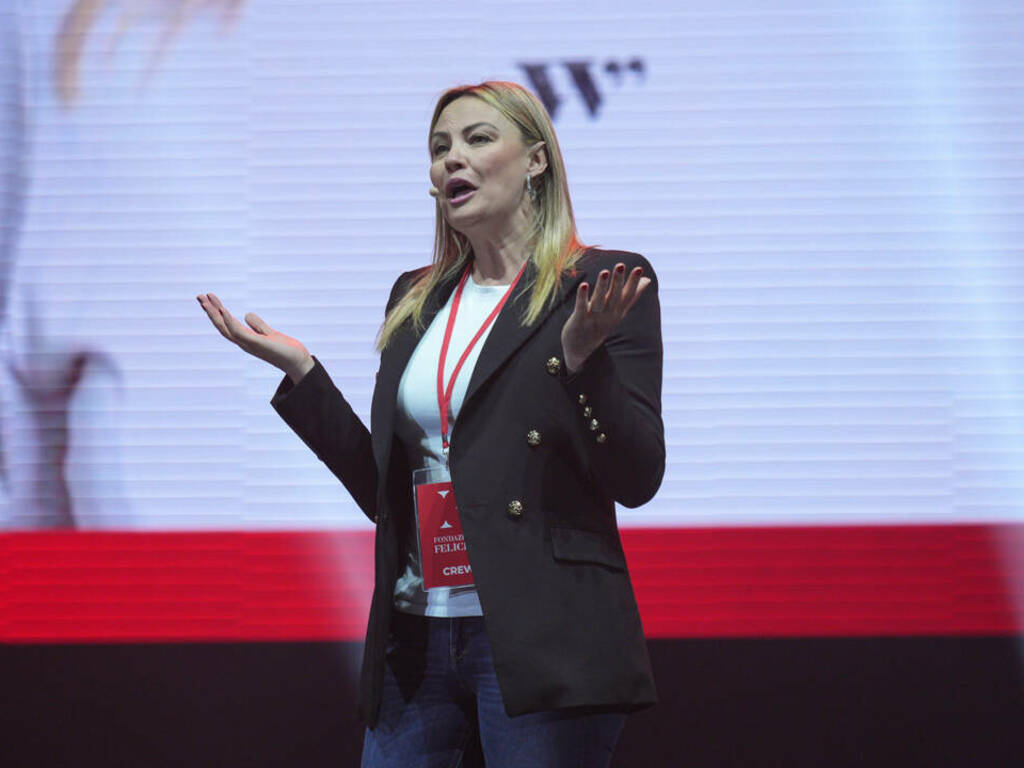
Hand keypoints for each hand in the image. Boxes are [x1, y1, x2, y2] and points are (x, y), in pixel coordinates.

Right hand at [196, 293, 313, 382]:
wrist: (299, 362)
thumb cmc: (286, 350)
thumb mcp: (269, 333)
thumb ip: (258, 325)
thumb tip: (246, 314)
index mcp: (246, 339)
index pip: (226, 324)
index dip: (216, 312)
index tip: (208, 298)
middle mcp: (244, 343)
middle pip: (221, 326)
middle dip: (210, 311)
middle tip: (199, 296)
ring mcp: (249, 344)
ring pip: (226, 328)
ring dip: (215, 313)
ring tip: (206, 299)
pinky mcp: (257, 344)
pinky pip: (239, 332)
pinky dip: (230, 321)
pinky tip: (223, 310)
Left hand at [561, 263, 650, 373]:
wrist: (581, 349)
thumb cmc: (601, 324)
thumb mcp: (619, 311)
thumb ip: (632, 296)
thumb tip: (647, 280)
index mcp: (618, 311)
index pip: (627, 296)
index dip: (633, 283)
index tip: (639, 268)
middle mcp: (608, 315)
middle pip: (614, 297)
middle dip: (618, 281)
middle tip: (621, 265)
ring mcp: (593, 318)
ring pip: (598, 301)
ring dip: (601, 287)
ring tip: (604, 271)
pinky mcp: (579, 321)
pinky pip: (581, 307)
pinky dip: (582, 297)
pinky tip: (583, 285)